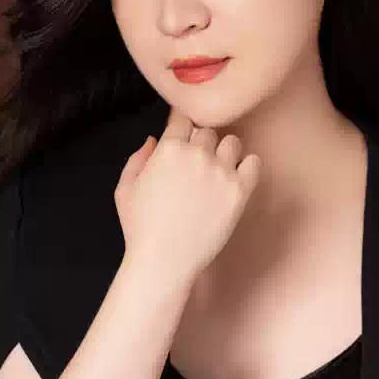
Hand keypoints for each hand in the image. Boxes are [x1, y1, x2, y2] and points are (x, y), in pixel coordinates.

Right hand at [115, 105, 260, 279]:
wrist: (165, 260)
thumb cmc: (141, 228)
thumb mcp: (125, 189)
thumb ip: (138, 158)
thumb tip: (153, 140)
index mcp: (169, 149)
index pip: (182, 117)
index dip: (182, 125)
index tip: (184, 135)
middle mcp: (197, 154)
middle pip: (208, 131)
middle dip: (202, 144)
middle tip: (197, 164)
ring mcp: (221, 172)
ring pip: (232, 143)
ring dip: (225, 152)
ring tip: (217, 171)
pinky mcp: (240, 191)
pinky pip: (253, 163)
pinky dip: (247, 166)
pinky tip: (237, 178)